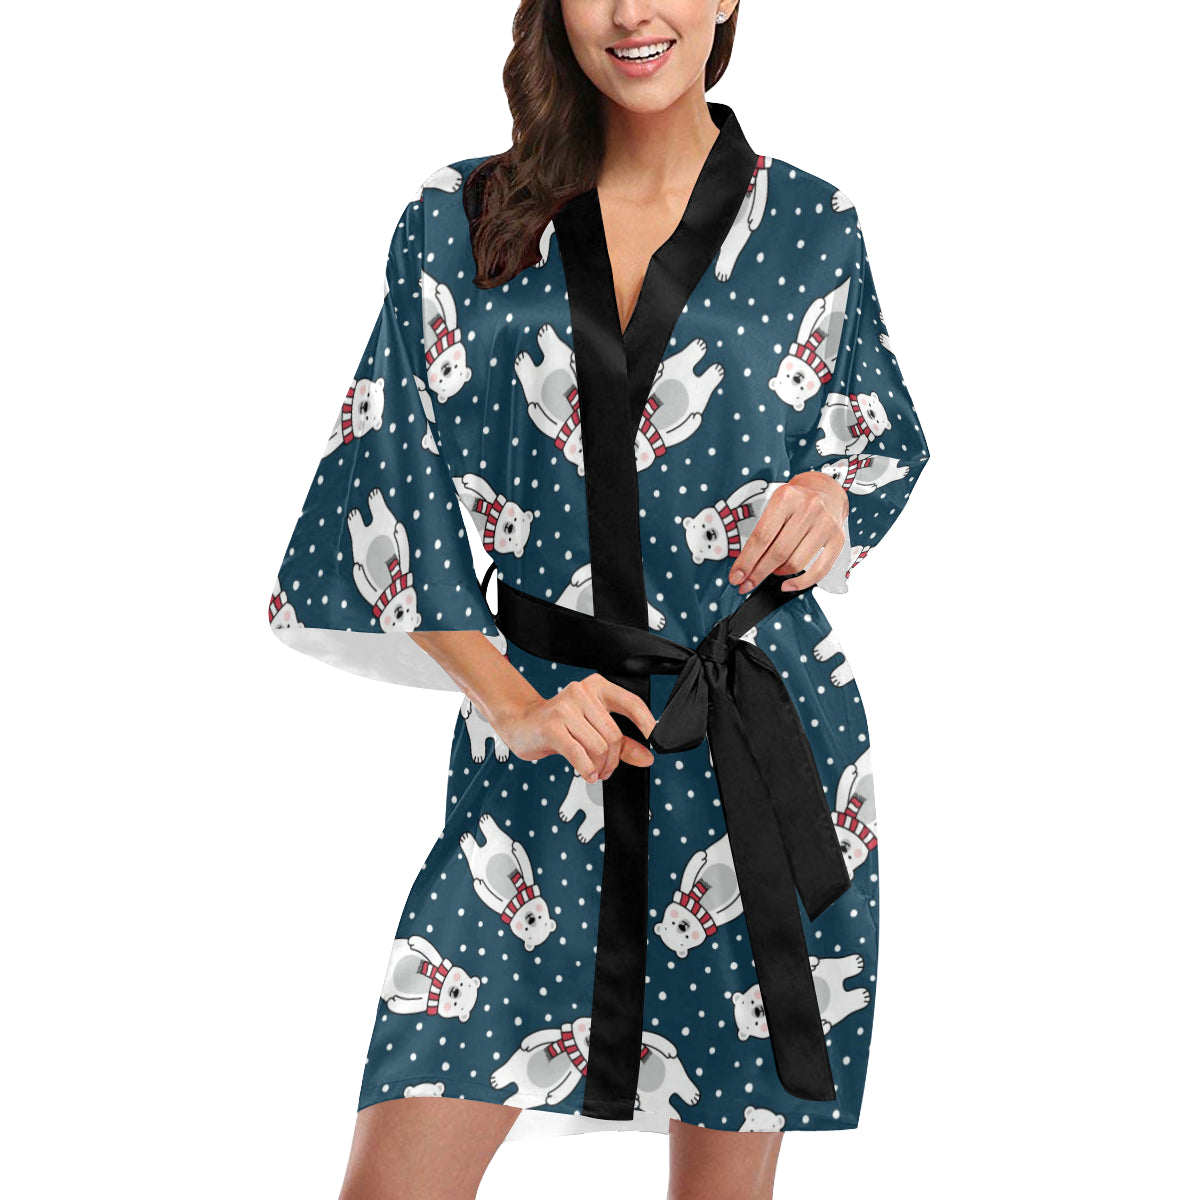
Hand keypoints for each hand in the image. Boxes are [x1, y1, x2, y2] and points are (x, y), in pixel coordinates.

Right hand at [490, 675, 657, 782]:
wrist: (520, 722)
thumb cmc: (558, 724)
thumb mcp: (592, 728)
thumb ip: (622, 742)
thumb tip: (647, 757)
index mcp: (596, 687)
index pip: (631, 703)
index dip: (647, 723)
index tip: (654, 741)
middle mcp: (582, 692)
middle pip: (614, 735)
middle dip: (614, 760)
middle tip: (606, 770)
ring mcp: (565, 708)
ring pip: (599, 747)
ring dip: (599, 767)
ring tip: (593, 771)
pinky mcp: (552, 726)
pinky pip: (580, 754)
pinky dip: (587, 770)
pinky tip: (586, 773)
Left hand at [728, 472, 848, 594]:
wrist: (824, 490)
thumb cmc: (795, 501)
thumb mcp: (774, 506)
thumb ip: (763, 533)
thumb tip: (746, 568)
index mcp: (786, 498)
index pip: (762, 537)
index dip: (746, 561)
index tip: (736, 577)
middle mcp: (808, 508)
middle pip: (778, 552)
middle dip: (758, 573)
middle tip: (747, 584)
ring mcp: (826, 524)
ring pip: (797, 563)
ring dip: (779, 573)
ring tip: (772, 571)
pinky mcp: (838, 538)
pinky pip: (819, 570)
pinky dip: (801, 583)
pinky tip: (788, 585)